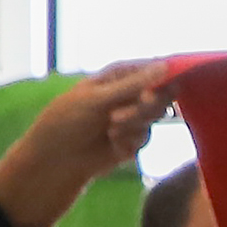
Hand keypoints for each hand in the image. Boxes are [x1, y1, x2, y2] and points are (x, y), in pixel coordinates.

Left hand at [0, 59, 172, 226]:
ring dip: (134, 123)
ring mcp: (131, 117)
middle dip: (146, 105)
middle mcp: (128, 93)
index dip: (166, 74)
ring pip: (155, 116)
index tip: (170, 84)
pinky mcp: (132, 140)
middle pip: (160, 93)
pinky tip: (112, 144)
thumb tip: (165, 65)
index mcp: (119, 74)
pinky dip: (130, 141)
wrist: (56, 161)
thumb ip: (133, 84)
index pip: (153, 67)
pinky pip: (146, 137)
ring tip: (111, 130)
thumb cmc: (67, 120)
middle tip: (126, 112)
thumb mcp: (98, 98)